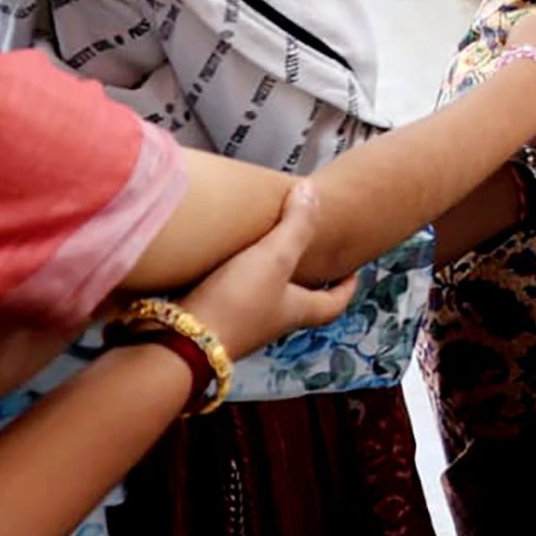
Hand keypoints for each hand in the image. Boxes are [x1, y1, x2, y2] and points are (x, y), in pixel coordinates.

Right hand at [178, 181, 360, 358]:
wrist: (181, 343)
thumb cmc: (237, 301)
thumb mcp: (274, 257)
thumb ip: (296, 226)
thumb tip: (314, 192)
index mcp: (296, 310)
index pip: (333, 304)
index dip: (346, 288)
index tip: (354, 273)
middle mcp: (271, 322)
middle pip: (298, 303)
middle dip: (305, 282)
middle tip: (307, 258)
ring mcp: (240, 326)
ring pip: (264, 301)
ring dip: (267, 281)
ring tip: (264, 253)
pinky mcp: (210, 324)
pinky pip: (230, 300)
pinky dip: (233, 283)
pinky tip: (221, 266)